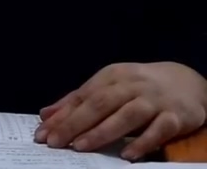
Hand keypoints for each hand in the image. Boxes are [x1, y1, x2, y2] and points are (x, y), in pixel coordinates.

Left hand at [35, 62, 206, 159]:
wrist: (187, 82)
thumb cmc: (139, 87)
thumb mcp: (108, 87)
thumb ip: (78, 101)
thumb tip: (46, 115)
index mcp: (111, 77)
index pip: (82, 97)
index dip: (61, 116)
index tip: (43, 133)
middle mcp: (131, 86)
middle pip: (100, 104)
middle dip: (75, 123)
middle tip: (56, 142)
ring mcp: (154, 100)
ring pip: (127, 115)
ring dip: (103, 132)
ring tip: (81, 147)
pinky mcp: (176, 117)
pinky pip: (159, 130)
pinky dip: (143, 142)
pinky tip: (127, 155)